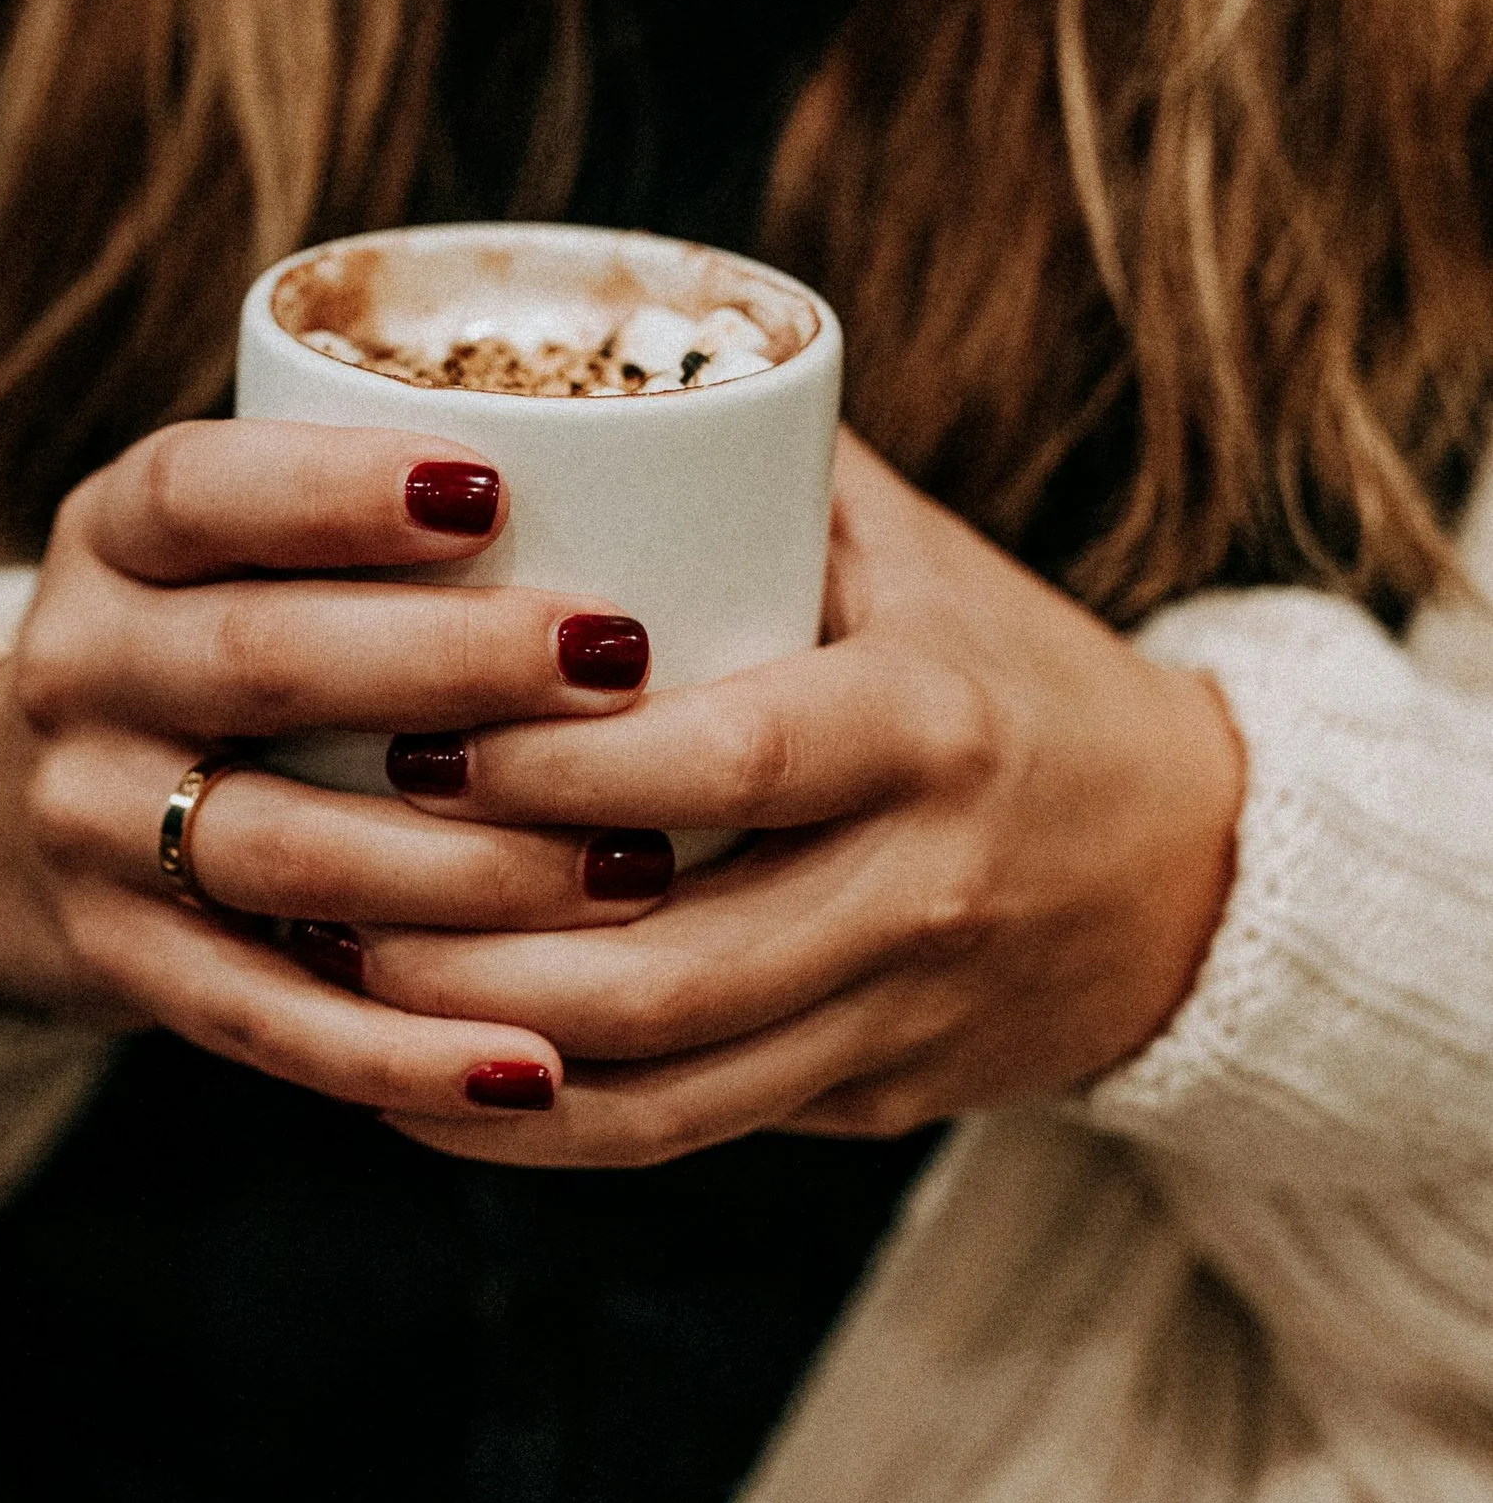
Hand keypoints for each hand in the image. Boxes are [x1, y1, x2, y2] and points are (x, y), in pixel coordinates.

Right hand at [0, 419, 674, 1122]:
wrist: (18, 812)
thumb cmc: (221, 644)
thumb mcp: (234, 546)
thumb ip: (372, 517)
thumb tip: (669, 473)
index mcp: (114, 536)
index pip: (199, 490)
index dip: (335, 491)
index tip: (494, 490)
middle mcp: (79, 671)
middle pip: (259, 662)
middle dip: (449, 663)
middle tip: (618, 659)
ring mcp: (88, 827)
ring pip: (281, 852)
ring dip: (465, 870)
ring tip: (634, 868)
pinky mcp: (121, 963)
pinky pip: (267, 1019)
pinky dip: (403, 1054)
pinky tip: (534, 1071)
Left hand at [362, 434, 1244, 1165]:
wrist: (1180, 862)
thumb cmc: (994, 663)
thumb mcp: (908, 548)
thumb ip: (747, 461)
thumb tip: (527, 366)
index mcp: (927, 725)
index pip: (727, 761)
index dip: (558, 770)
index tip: (414, 742)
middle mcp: (921, 888)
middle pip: (671, 965)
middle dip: (475, 941)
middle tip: (321, 886)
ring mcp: (894, 1013)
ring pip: (663, 1081)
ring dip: (481, 1048)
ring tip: (339, 983)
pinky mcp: (865, 1099)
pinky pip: (682, 1136)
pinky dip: (537, 1129)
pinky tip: (414, 1086)